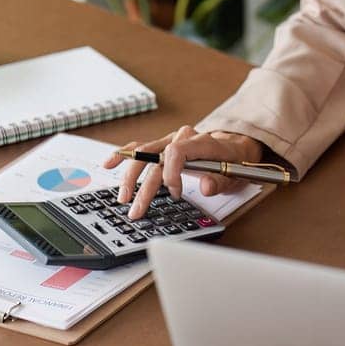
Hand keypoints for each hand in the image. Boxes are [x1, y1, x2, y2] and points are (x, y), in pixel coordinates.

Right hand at [102, 125, 260, 220]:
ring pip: (144, 153)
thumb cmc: (233, 160)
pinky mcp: (163, 145)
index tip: (175, 193)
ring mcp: (171, 140)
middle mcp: (183, 137)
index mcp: (202, 142)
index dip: (172, 172)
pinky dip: (124, 154)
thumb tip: (205, 186)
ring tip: (123, 196)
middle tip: (137, 208)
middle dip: (145, 184)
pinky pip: (141, 148)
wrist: (234, 146)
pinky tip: (109, 162)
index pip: (178, 151)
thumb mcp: (234, 173)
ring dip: (131, 176)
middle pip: (156, 156)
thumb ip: (219, 180)